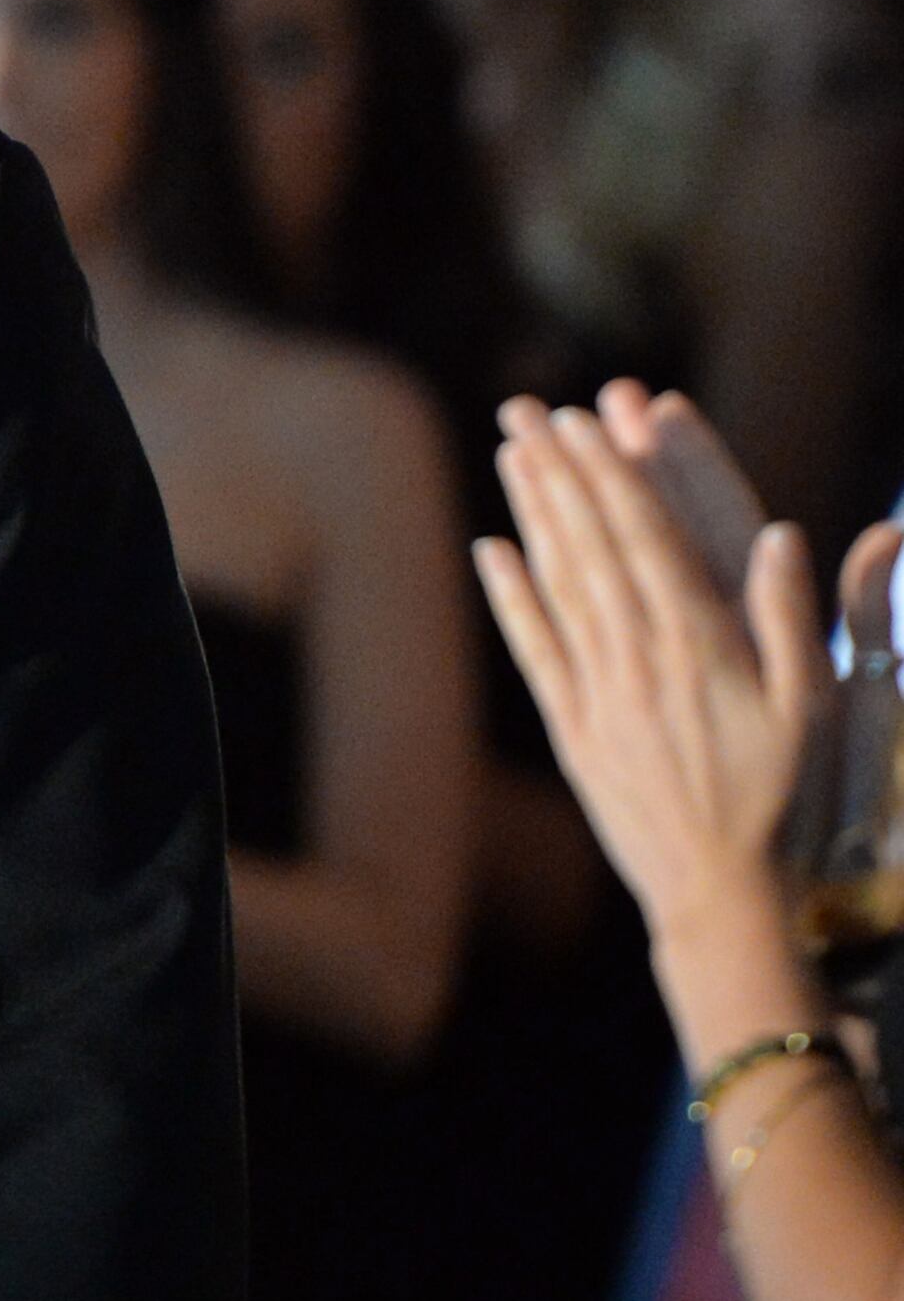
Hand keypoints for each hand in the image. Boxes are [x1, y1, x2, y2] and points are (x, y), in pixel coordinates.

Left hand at [473, 400, 833, 948]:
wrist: (718, 889)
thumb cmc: (781, 797)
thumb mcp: (812, 705)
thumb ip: (791, 617)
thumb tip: (783, 532)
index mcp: (699, 643)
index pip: (646, 538)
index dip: (612, 474)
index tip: (587, 421)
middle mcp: (638, 657)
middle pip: (590, 546)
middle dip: (560, 472)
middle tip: (526, 410)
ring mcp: (597, 691)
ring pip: (557, 585)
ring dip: (531, 516)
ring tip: (509, 455)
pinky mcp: (570, 726)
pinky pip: (534, 649)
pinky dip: (510, 597)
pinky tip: (488, 550)